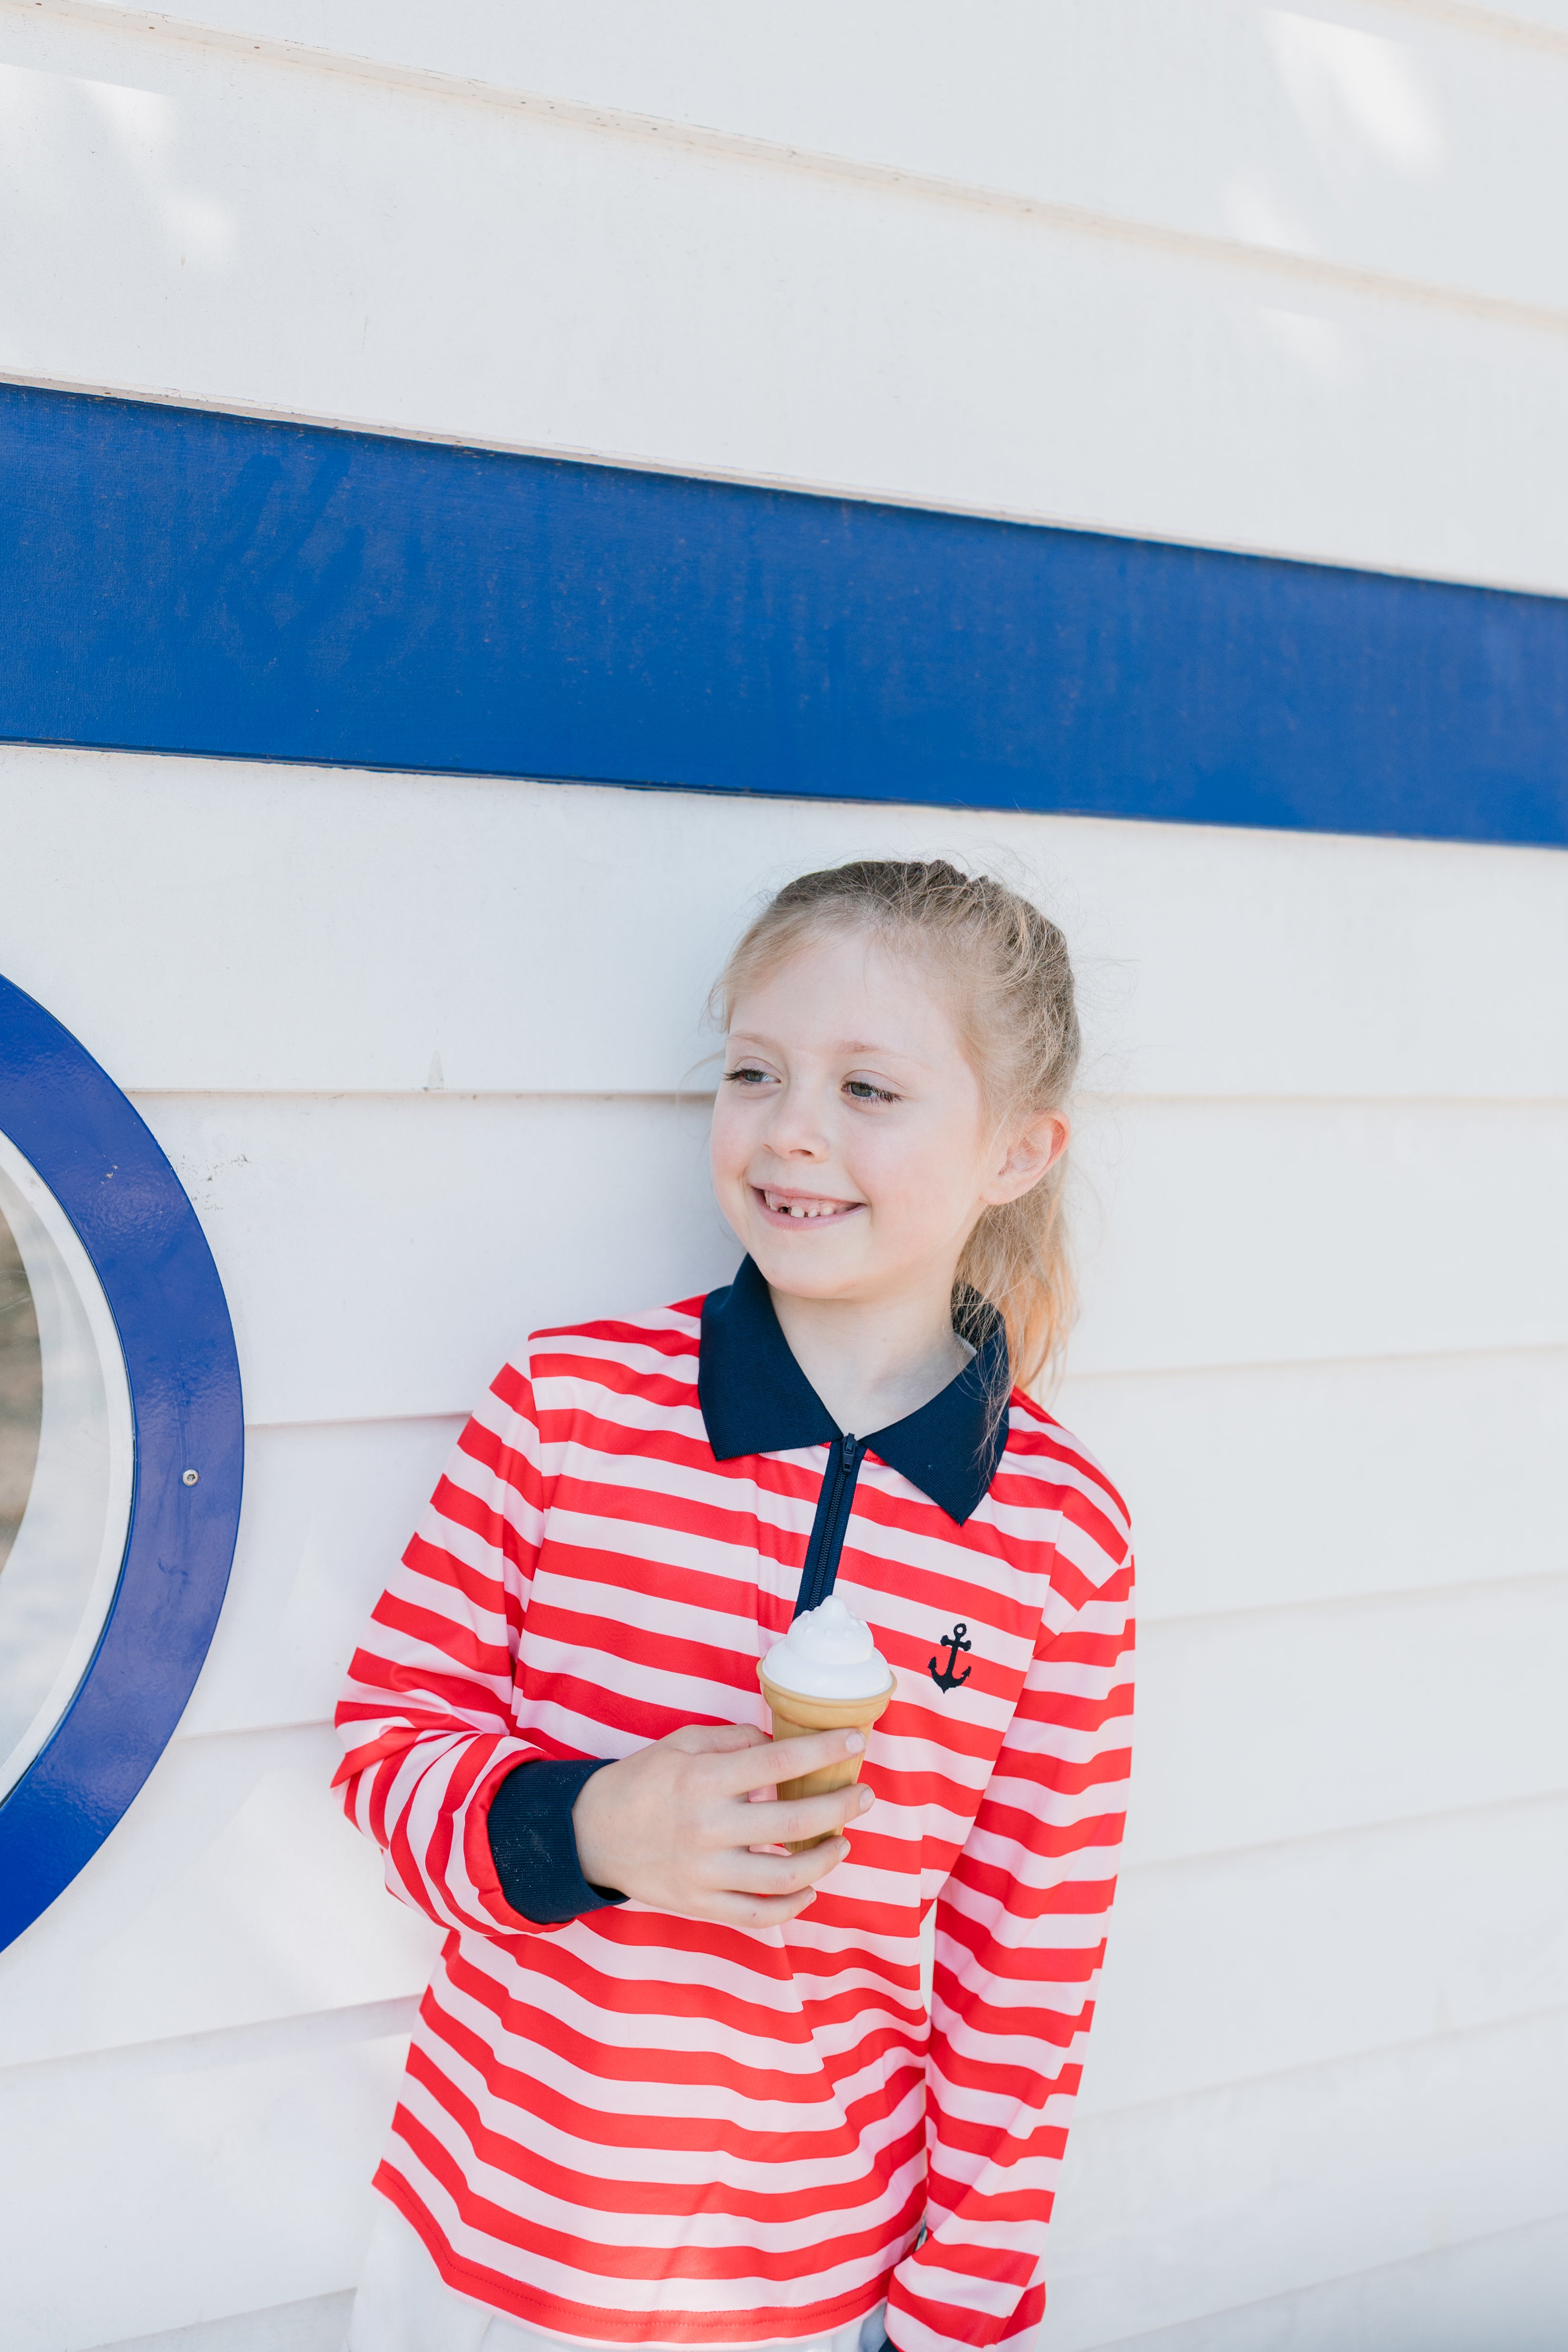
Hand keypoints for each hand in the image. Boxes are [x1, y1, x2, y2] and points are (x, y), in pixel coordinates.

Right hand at [571, 1723, 874, 1927]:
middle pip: (793, 1821)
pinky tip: (811, 1887)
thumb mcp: (682, 1745)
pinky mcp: (700, 1905)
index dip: (823, 1751)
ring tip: (842, 1841)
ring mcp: (704, 1873)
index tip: (854, 1741)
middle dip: (840, 1807)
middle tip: (864, 1795)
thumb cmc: (642, 1782)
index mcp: (702, 1780)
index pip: (777, 1763)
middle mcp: (706, 1828)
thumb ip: (734, 1741)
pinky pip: (758, 1914)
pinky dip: (793, 1905)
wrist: (590, 1835)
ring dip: (825, 1858)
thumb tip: (780, 1745)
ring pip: (784, 1877)